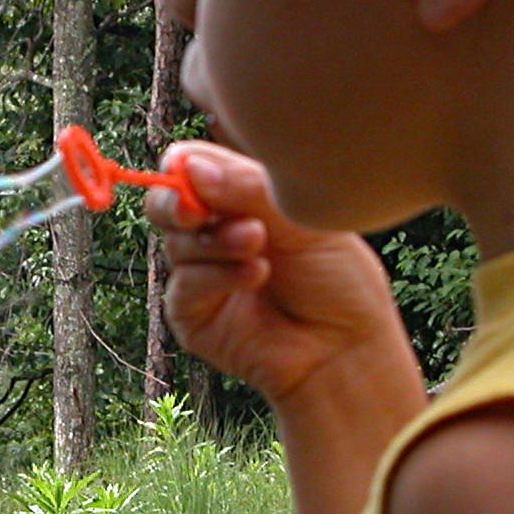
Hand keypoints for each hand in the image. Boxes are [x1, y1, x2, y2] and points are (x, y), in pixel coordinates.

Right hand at [151, 140, 419, 416]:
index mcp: (241, 200)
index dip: (187, 166)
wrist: (347, 347)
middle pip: (166, 204)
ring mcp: (202, 274)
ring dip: (215, 241)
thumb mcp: (302, 219)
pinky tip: (256, 274)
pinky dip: (217, 276)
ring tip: (257, 242)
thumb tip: (190, 166)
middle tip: (198, 208)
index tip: (195, 170)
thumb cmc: (338, 279)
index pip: (194, 168)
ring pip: (176, 243)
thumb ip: (248, 189)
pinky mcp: (193, 315)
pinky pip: (184, 284)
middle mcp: (216, 233)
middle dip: (176, 202)